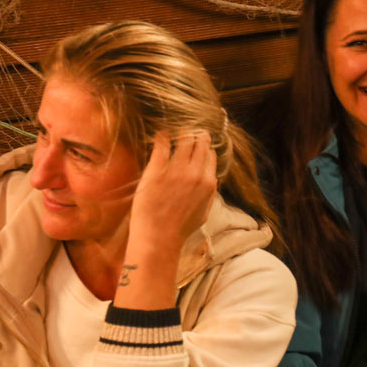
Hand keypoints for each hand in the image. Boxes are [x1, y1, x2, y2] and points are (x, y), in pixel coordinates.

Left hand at [117, 131, 217, 307]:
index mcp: (208, 183)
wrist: (159, 237)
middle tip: (189, 129)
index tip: (199, 142)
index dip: (205, 147)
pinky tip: (160, 133)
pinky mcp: (156, 170)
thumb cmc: (180, 229)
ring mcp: (175, 170)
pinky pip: (162, 145)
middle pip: (199, 143)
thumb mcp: (203, 213)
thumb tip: (210, 181)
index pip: (210, 155)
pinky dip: (162, 136)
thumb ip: (208, 194)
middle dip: (195, 134)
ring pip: (183, 140)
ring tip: (174, 129)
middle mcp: (195, 173)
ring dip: (180, 132)